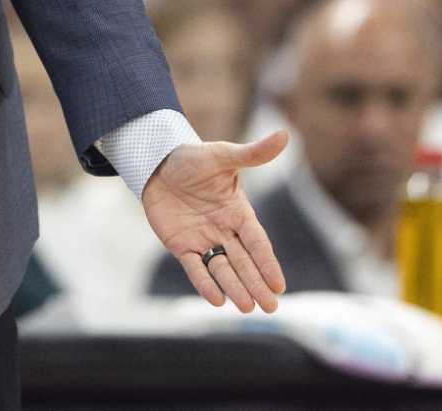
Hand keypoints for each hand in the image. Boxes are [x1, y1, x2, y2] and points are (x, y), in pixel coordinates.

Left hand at [141, 131, 289, 312]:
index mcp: (238, 211)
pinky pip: (194, 267)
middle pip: (243, 261)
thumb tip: (284, 134)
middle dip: (256, 284)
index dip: (267, 263)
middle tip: (271, 308)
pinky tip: (217, 300)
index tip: (280, 285)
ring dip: (235, 287)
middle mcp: (223, 229)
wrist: (157, 162)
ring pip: (222, 268)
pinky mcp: (180, 245)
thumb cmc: (193, 158)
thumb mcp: (222, 155)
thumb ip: (252, 153)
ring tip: (247, 308)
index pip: (257, 241)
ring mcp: (202, 239)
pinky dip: (205, 283)